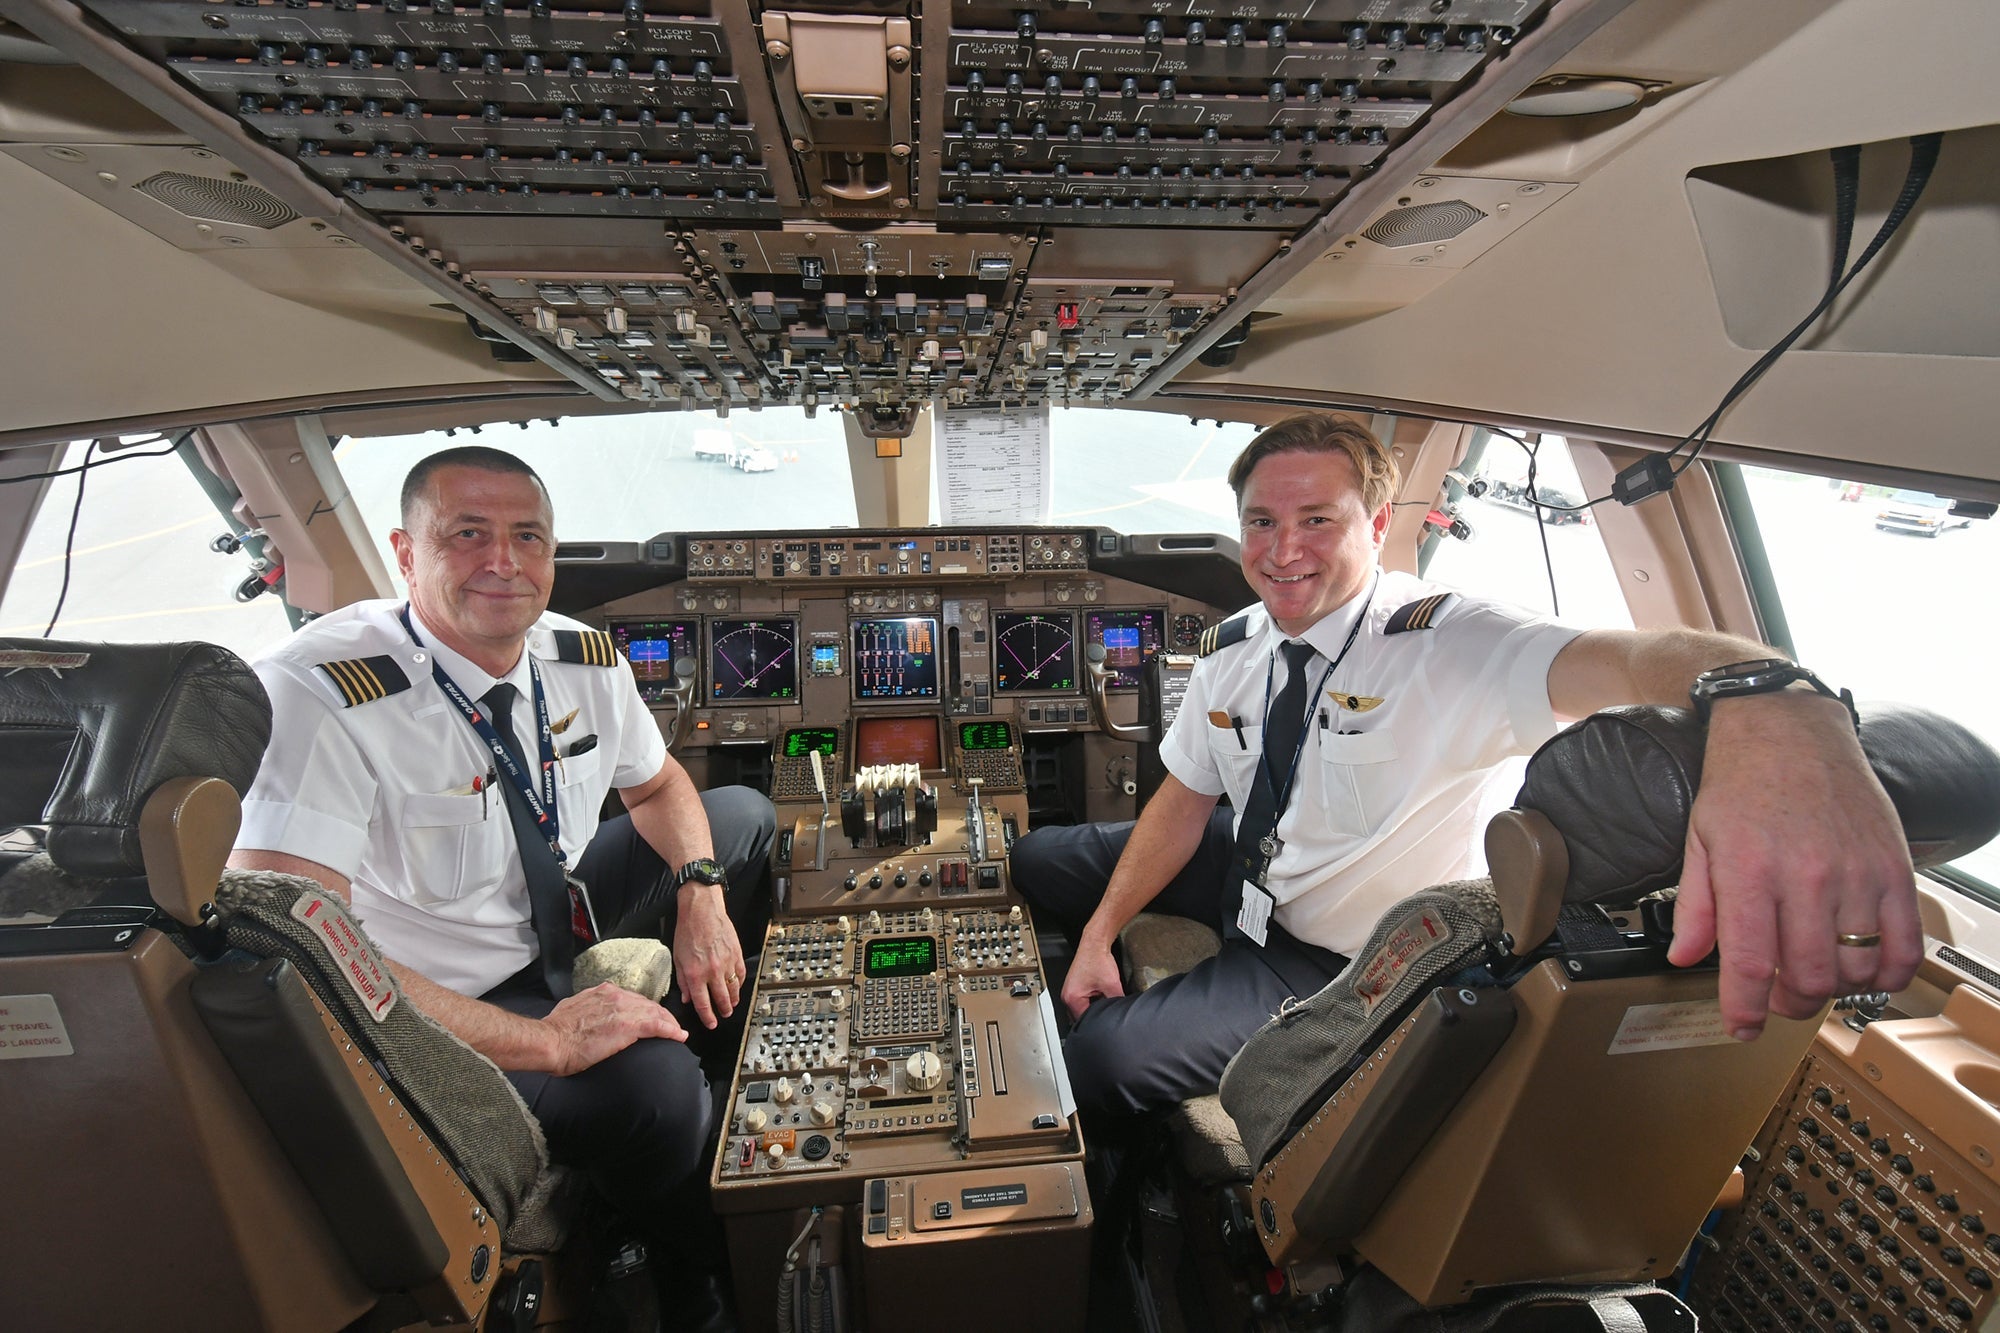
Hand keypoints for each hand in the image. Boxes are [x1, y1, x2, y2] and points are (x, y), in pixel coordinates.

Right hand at [543, 982, 685, 1075]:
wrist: (551, 1041)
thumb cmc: (555, 1032)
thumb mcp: (572, 1010)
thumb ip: (586, 1009)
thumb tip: (587, 1017)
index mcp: (602, 993)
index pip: (632, 998)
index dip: (644, 1008)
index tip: (650, 1016)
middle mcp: (615, 996)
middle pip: (647, 1004)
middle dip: (661, 1014)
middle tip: (670, 1026)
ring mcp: (623, 1010)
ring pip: (656, 1013)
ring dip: (669, 1023)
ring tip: (677, 1032)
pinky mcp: (628, 1026)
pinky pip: (657, 1026)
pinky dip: (671, 1030)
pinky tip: (679, 1036)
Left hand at [674, 882, 745, 1029]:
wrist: (702, 910)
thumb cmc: (688, 931)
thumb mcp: (678, 958)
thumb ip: (683, 981)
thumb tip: (687, 998)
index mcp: (695, 975)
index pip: (703, 1004)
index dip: (708, 1017)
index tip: (711, 1024)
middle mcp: (712, 972)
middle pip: (721, 1000)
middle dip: (723, 1011)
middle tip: (723, 1016)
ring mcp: (727, 964)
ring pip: (734, 989)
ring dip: (733, 1000)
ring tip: (732, 1005)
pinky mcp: (736, 955)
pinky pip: (741, 975)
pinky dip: (740, 983)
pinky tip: (737, 987)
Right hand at [1061, 942, 1125, 1019]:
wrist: (1095, 944)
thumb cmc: (1097, 959)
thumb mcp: (1112, 985)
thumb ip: (1116, 1002)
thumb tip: (1120, 1013)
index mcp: (1072, 998)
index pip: (1084, 1020)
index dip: (1097, 1020)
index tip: (1106, 1018)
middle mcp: (1066, 996)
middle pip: (1081, 1016)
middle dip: (1094, 1014)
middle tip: (1105, 1006)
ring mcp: (1069, 992)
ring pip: (1082, 1009)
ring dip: (1093, 1006)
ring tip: (1102, 996)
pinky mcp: (1074, 988)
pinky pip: (1082, 1001)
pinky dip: (1091, 1000)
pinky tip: (1099, 993)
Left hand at [1669, 692, 1920, 1039]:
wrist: (1790, 729)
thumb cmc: (1742, 781)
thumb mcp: (1699, 839)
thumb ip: (1695, 906)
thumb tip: (1684, 957)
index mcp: (1750, 871)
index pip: (1749, 965)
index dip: (1743, 1010)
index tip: (1739, 1027)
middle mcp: (1805, 876)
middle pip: (1807, 978)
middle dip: (1787, 1004)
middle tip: (1776, 997)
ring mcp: (1856, 873)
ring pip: (1855, 969)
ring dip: (1833, 990)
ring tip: (1813, 974)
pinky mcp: (1894, 868)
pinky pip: (1904, 945)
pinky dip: (1887, 973)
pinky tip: (1863, 968)